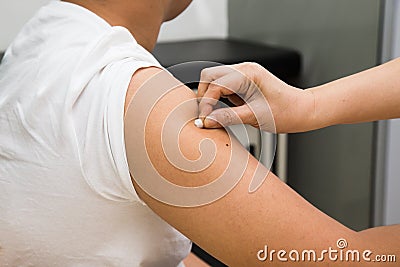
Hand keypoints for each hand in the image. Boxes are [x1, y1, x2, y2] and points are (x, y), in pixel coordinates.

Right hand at [197, 62, 313, 132]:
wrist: (302, 110)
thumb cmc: (286, 112)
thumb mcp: (255, 117)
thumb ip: (228, 117)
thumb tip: (207, 121)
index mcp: (248, 74)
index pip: (215, 85)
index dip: (206, 103)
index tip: (204, 120)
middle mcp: (244, 70)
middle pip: (209, 76)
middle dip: (204, 96)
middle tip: (206, 115)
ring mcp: (243, 74)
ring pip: (214, 80)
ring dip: (210, 96)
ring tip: (214, 114)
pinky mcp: (243, 82)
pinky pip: (222, 86)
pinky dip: (218, 98)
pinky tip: (223, 110)